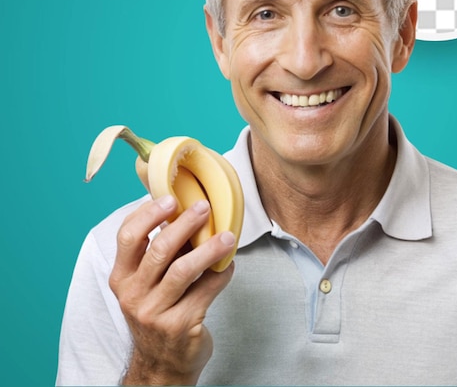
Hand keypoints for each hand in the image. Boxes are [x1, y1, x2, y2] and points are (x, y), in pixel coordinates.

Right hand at [109, 195, 234, 384]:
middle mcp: (133, 295)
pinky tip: (229, 264)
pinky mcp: (180, 326)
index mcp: (122, 277)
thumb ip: (158, 250)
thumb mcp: (145, 283)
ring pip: (183, 271)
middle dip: (184, 224)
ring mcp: (155, 313)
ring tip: (228, 235)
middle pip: (158, 250)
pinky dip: (221, 273)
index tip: (170, 199)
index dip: (148, 214)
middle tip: (205, 207)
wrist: (162, 364)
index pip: (127, 237)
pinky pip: (206, 290)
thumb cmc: (157, 311)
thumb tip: (184, 207)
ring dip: (209, 249)